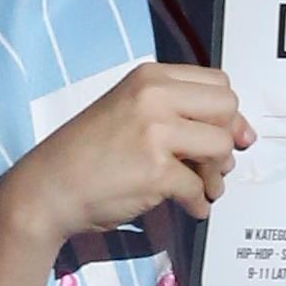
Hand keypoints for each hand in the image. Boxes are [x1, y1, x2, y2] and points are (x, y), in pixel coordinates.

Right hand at [30, 59, 247, 231]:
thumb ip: (176, 112)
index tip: (225, 133)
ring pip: (221, 147)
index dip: (227, 112)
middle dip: (227, 138)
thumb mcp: (129, 111)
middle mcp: (155, 97)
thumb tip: (237, 133)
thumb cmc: (86, 154)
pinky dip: (199, 203)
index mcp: (149, 78)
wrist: (48, 187)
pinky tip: (189, 207)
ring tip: (203, 189)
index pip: (217, 82)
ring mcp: (156, 132)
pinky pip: (200, 188)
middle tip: (214, 163)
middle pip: (227, 108)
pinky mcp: (157, 171)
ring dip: (217, 175)